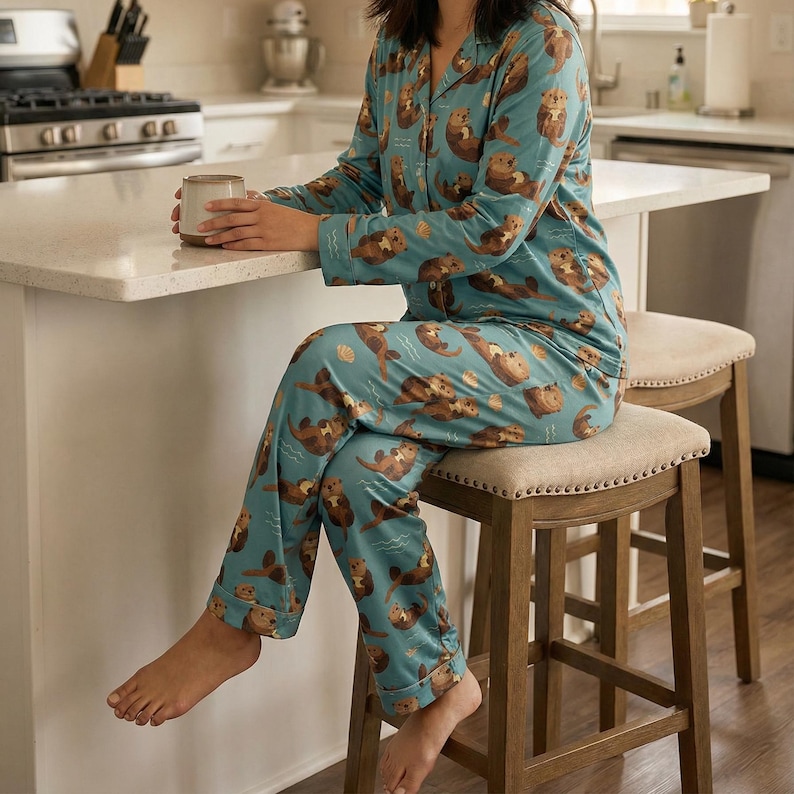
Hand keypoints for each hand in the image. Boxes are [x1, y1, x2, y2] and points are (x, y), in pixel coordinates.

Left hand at [170, 188, 320, 250]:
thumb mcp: (275, 207)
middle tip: (199, 225)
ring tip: (207, 239)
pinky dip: (234, 246)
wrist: (312, 231)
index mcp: (262, 206)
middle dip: (213, 222)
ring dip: (220, 237)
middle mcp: (261, 217)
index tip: (206, 206)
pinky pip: (247, 245)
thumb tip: (245, 197)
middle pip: (231, 218)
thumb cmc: (293, 220)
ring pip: (236, 232)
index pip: (236, 202)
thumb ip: (258, 204)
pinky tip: (225, 247)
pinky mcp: (268, 243)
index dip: (219, 203)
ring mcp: (264, 230)